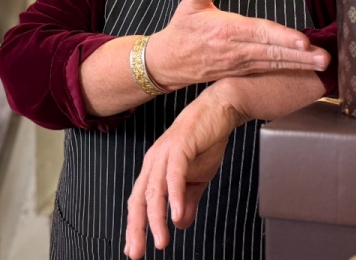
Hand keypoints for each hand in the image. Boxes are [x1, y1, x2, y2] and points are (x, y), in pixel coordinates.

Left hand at [123, 85, 242, 257]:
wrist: (220, 110)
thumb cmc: (206, 140)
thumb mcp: (197, 178)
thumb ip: (187, 201)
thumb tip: (180, 224)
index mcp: (155, 170)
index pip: (139, 202)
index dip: (135, 226)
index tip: (134, 249)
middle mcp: (154, 162)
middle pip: (140, 199)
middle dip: (137, 228)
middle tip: (137, 252)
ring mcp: (164, 154)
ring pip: (155, 191)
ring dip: (156, 218)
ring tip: (161, 241)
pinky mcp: (180, 147)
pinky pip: (174, 176)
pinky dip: (175, 196)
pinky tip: (176, 214)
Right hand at [147, 0, 328, 89]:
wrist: (169, 62)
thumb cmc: (182, 30)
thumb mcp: (189, 5)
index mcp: (227, 30)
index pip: (260, 33)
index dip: (282, 37)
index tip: (303, 41)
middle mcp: (237, 49)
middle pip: (273, 52)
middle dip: (300, 56)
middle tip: (324, 58)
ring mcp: (240, 63)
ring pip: (274, 64)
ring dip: (299, 65)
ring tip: (322, 65)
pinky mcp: (242, 71)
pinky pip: (268, 70)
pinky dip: (287, 70)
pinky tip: (305, 69)